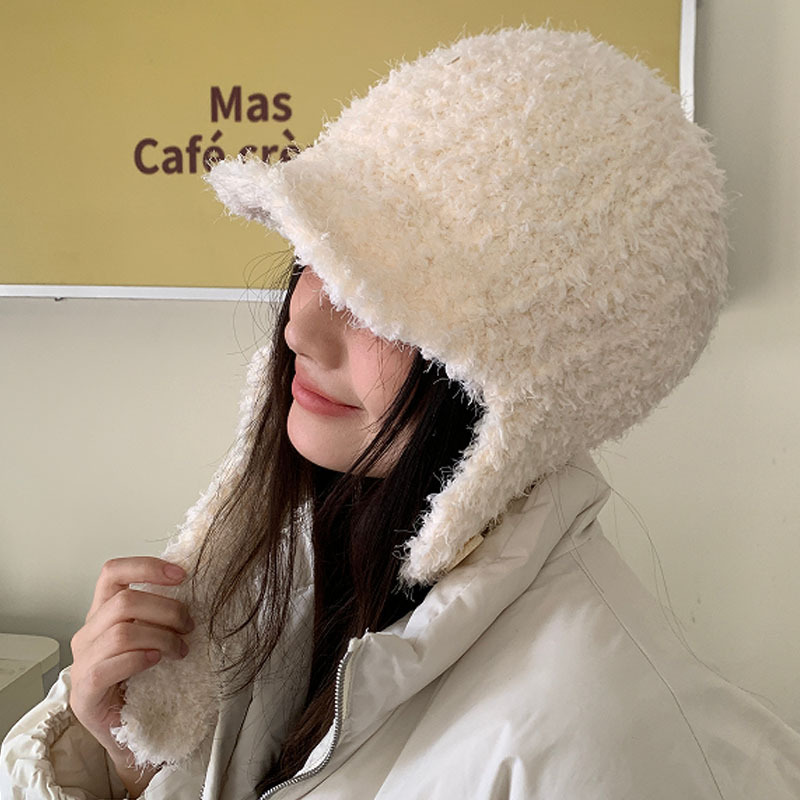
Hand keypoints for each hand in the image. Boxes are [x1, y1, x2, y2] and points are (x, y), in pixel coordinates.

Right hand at [69, 557, 194, 793]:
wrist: (135, 733)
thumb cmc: (147, 680)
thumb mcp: (155, 636)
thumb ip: (161, 613)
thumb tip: (193, 588)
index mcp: (104, 612)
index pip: (112, 573)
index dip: (146, 567)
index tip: (181, 574)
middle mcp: (88, 633)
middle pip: (124, 602)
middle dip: (166, 610)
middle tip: (190, 626)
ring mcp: (81, 663)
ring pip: (121, 632)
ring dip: (160, 637)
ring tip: (180, 650)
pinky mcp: (83, 694)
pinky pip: (108, 666)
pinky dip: (139, 659)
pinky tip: (156, 662)